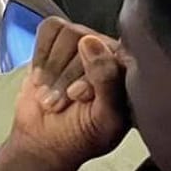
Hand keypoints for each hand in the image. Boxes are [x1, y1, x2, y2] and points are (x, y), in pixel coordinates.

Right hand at [6, 17, 129, 170]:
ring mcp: (83, 45)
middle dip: (65, 76)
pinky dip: (40, 55)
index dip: (92, 74)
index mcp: (129, 73)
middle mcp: (109, 54)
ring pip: (66, 32)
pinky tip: (42, 77)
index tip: (79, 97)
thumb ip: (106, 82)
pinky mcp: (58, 41)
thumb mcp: (102, 120)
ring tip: (50, 93)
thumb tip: (91, 42)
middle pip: (86, 40)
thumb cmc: (79, 135)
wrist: (43, 141)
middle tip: (60, 102)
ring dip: (51, 68)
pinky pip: (49, 29)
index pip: (115, 52)